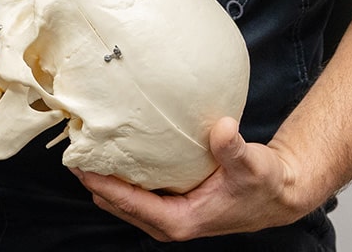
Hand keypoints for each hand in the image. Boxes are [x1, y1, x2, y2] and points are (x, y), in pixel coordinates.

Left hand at [70, 117, 319, 241]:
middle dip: (94, 180)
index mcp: (180, 221)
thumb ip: (235, 149)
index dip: (100, 183)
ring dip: (104, 179)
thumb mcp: (253, 165)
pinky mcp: (171, 204)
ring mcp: (168, 215)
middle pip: (115, 204)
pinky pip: (135, 193)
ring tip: (85, 148)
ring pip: (122, 200)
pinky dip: (121, 177)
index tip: (78, 163)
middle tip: (73, 148)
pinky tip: (114, 151)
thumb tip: (222, 129)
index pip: (128, 203)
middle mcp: (169, 223)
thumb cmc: (265, 183)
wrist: (278, 194)